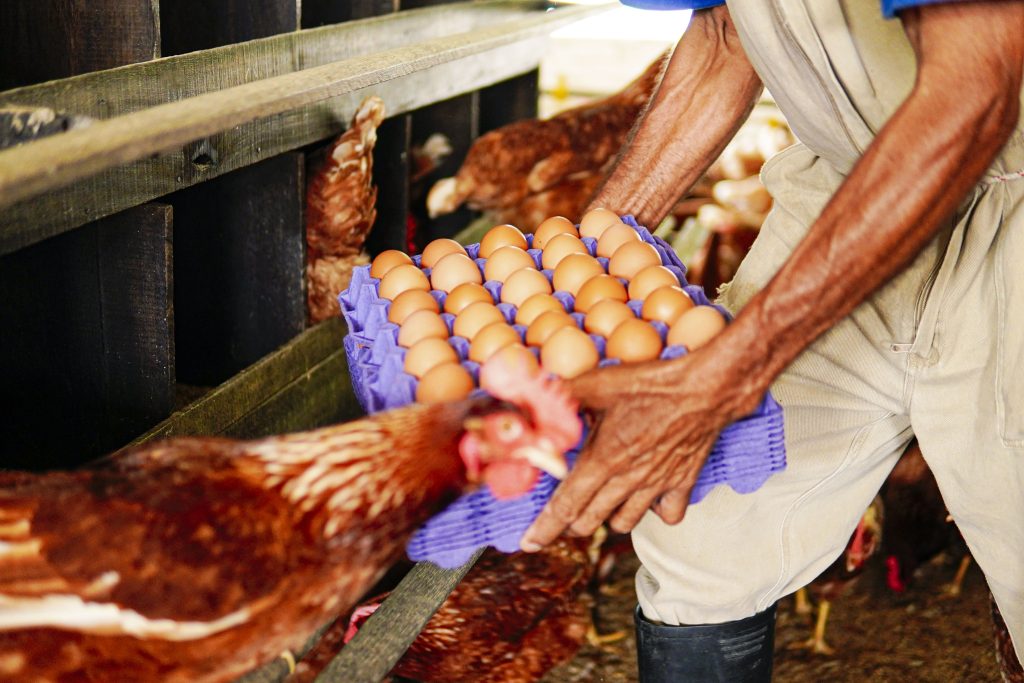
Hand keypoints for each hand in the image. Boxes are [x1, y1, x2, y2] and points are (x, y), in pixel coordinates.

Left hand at [519, 348, 761, 550]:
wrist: (705, 389)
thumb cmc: (650, 384)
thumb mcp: (598, 383)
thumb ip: (562, 396)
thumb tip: (530, 398)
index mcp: (602, 460)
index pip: (565, 506)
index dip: (543, 528)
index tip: (527, 544)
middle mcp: (627, 481)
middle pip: (589, 522)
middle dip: (570, 523)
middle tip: (563, 515)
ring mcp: (656, 487)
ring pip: (624, 524)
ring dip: (608, 518)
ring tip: (602, 503)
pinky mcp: (683, 485)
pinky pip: (667, 517)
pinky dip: (654, 513)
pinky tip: (647, 498)